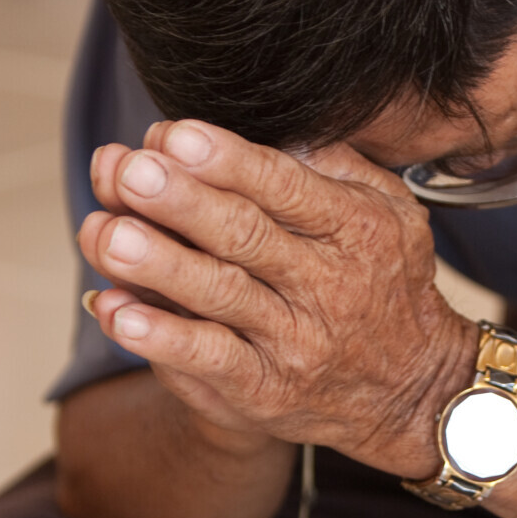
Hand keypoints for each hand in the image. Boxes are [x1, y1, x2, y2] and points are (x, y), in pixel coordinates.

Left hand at [78, 120, 477, 476]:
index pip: (285, 187)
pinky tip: (116, 310)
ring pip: (219, 295)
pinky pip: (209, 360)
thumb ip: (336, 164)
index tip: (172, 135)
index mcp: (356, 228)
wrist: (411, 391)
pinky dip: (161, 337)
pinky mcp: (265, 390)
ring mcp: (294, 342)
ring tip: (105, 233)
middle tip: (129, 172)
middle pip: (244, 235)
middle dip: (181, 202)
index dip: (226, 161)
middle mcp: (327, 284)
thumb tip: (274, 126)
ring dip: (157, 264)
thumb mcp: (390, 211)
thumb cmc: (382, 283)